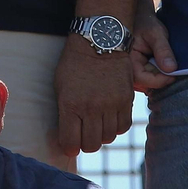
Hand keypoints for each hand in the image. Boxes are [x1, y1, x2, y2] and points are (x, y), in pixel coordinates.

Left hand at [54, 35, 133, 155]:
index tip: (69, 144)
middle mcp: (91, 108)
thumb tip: (67, 135)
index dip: (69, 147)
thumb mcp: (60, 85)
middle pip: (91, 145)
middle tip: (83, 134)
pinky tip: (110, 117)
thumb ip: (64, 111)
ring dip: (101, 135)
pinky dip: (116, 126)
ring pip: (108, 138)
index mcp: (70, 104)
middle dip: (85, 143)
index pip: (70, 143)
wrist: (100, 41)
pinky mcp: (127, 100)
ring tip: (96, 124)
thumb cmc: (74, 63)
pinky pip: (124, 126)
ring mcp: (111, 105)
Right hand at [129, 0, 176, 91]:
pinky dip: (159, 70)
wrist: (139, 14)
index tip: (173, 74)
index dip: (160, 80)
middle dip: (161, 77)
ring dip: (160, 74)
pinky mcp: (140, 66)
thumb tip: (171, 69)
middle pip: (146, 82)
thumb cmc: (144, 21)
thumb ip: (163, 50)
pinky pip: (150, 74)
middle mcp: (127, 66)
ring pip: (149, 79)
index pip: (143, 79)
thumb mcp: (155, 33)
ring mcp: (133, 67)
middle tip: (173, 70)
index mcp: (127, 58)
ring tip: (168, 62)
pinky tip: (163, 62)